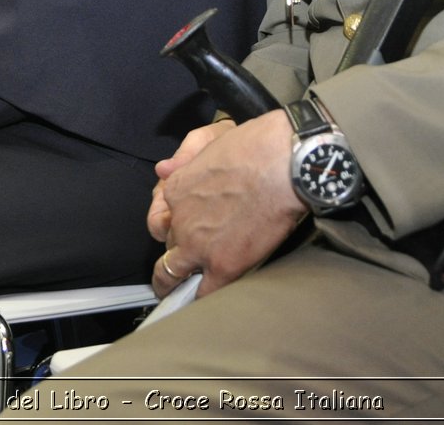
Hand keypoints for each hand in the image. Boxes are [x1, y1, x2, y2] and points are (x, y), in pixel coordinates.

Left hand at [149, 112, 306, 298]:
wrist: (283, 164)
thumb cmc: (256, 146)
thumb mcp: (212, 140)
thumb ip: (185, 156)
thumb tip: (163, 170)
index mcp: (177, 188)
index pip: (160, 215)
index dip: (170, 223)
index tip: (178, 229)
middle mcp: (180, 219)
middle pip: (167, 244)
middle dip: (176, 250)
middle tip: (183, 261)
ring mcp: (197, 245)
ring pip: (170, 274)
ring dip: (171, 284)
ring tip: (174, 294)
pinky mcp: (223, 265)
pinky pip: (202, 293)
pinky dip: (198, 300)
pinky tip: (198, 304)